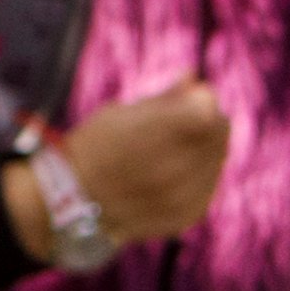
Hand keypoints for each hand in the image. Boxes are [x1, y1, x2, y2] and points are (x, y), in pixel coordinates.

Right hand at [13, 78, 233, 256]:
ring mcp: (186, 193)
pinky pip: (207, 186)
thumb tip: (192, 76)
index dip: (197, 100)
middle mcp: (180, 163)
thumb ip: (164, 97)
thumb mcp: (121, 113)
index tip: (182, 103)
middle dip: (204, 124)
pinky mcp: (188, 214)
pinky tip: (167, 180)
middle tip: (174, 129)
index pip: (209, 105)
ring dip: (201, 151)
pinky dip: (195, 180)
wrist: (70, 204)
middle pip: (220, 130)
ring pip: (217, 158)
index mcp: (163, 130)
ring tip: (165, 156)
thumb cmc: (92, 148)